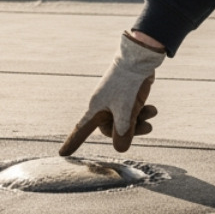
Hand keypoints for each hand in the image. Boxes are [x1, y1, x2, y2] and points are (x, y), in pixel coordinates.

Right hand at [59, 31, 164, 155]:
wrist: (139, 58)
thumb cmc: (128, 84)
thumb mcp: (126, 111)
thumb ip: (123, 132)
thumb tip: (119, 149)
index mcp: (96, 108)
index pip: (81, 130)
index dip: (73, 142)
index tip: (62, 154)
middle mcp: (103, 106)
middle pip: (113, 129)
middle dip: (130, 131)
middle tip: (148, 127)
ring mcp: (114, 100)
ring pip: (125, 121)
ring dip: (139, 120)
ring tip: (152, 112)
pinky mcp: (125, 96)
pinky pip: (131, 111)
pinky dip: (142, 112)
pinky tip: (152, 109)